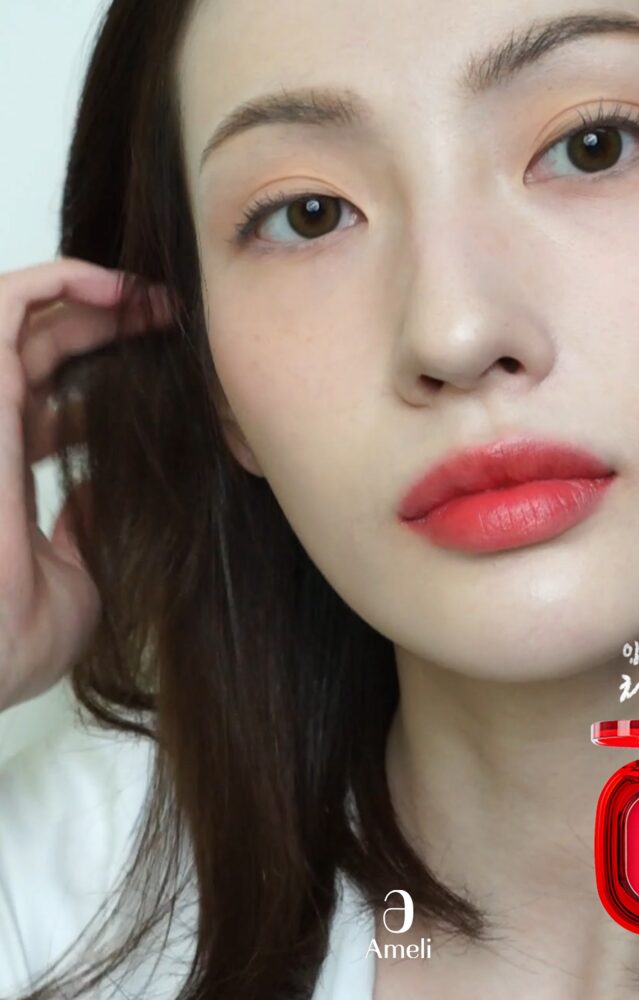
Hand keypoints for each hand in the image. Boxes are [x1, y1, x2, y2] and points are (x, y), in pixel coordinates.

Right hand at [0, 257, 173, 711]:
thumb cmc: (12, 641)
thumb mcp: (75, 579)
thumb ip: (84, 529)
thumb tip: (101, 498)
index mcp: (5, 472)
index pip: (47, 402)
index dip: (100, 376)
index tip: (163, 371)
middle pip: (43, 350)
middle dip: (109, 326)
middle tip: (173, 320)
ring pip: (22, 317)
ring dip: (89, 296)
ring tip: (154, 298)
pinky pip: (4, 304)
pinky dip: (56, 279)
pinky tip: (116, 286)